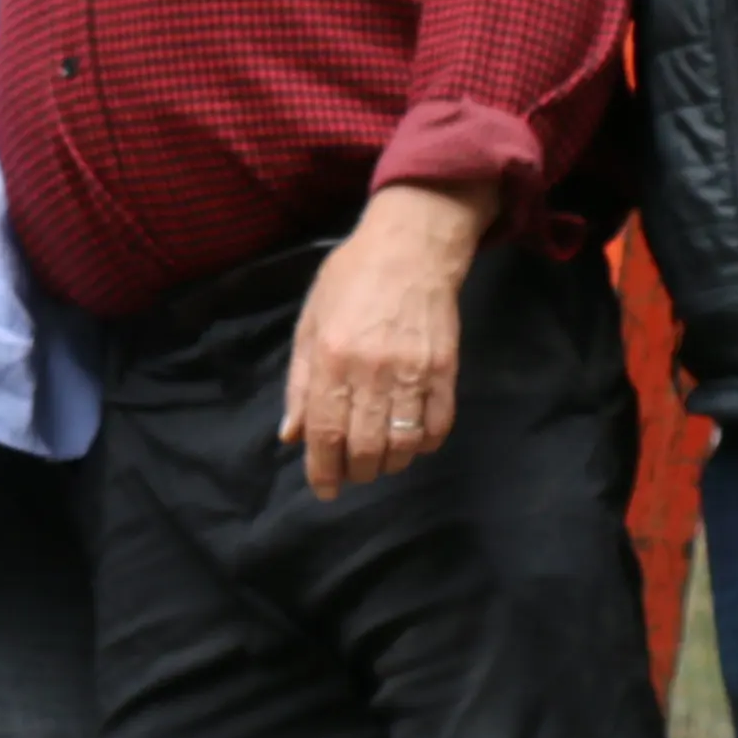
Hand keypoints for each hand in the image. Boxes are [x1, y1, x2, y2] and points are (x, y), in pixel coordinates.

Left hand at [281, 180, 496, 496]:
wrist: (411, 248)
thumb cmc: (350, 280)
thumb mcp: (310, 323)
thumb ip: (300, 383)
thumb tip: (291, 436)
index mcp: (332, 358)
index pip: (326, 433)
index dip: (323, 471)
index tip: (325, 489)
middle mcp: (371, 370)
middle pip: (366, 448)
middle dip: (357, 472)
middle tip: (354, 472)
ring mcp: (413, 371)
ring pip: (402, 445)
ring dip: (390, 464)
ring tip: (381, 459)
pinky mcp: (446, 369)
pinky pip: (438, 426)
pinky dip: (424, 444)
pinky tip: (412, 440)